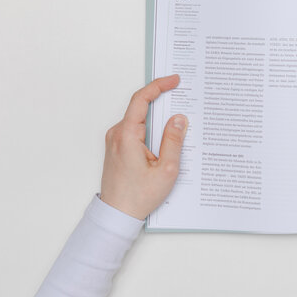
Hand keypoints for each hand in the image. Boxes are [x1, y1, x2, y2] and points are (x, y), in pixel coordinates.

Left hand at [100, 75, 187, 219]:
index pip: (141, 99)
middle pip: (140, 107)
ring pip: (139, 119)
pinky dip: (151, 127)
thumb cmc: (138, 196)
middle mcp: (117, 134)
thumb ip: (173, 141)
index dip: (158, 86)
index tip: (174, 80)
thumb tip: (179, 118)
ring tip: (178, 119)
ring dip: (158, 116)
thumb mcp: (166, 169)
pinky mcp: (118, 148)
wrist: (117, 215)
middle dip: (162, 99)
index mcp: (126, 135)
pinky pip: (136, 130)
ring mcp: (115, 141)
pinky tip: (166, 136)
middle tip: (182, 95)